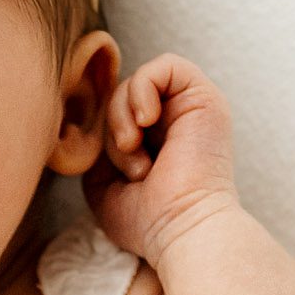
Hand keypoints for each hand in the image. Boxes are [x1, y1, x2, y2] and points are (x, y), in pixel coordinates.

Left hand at [81, 53, 239, 263]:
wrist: (182, 228)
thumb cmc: (147, 219)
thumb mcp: (102, 182)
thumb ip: (97, 148)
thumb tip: (90, 119)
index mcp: (157, 140)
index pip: (116, 112)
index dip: (105, 135)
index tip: (114, 171)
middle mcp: (176, 120)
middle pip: (122, 96)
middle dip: (113, 129)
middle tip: (131, 167)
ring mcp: (191, 107)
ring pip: (136, 82)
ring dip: (123, 117)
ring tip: (137, 153)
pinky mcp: (204, 96)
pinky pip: (165, 65)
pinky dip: (143, 90)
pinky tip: (146, 122)